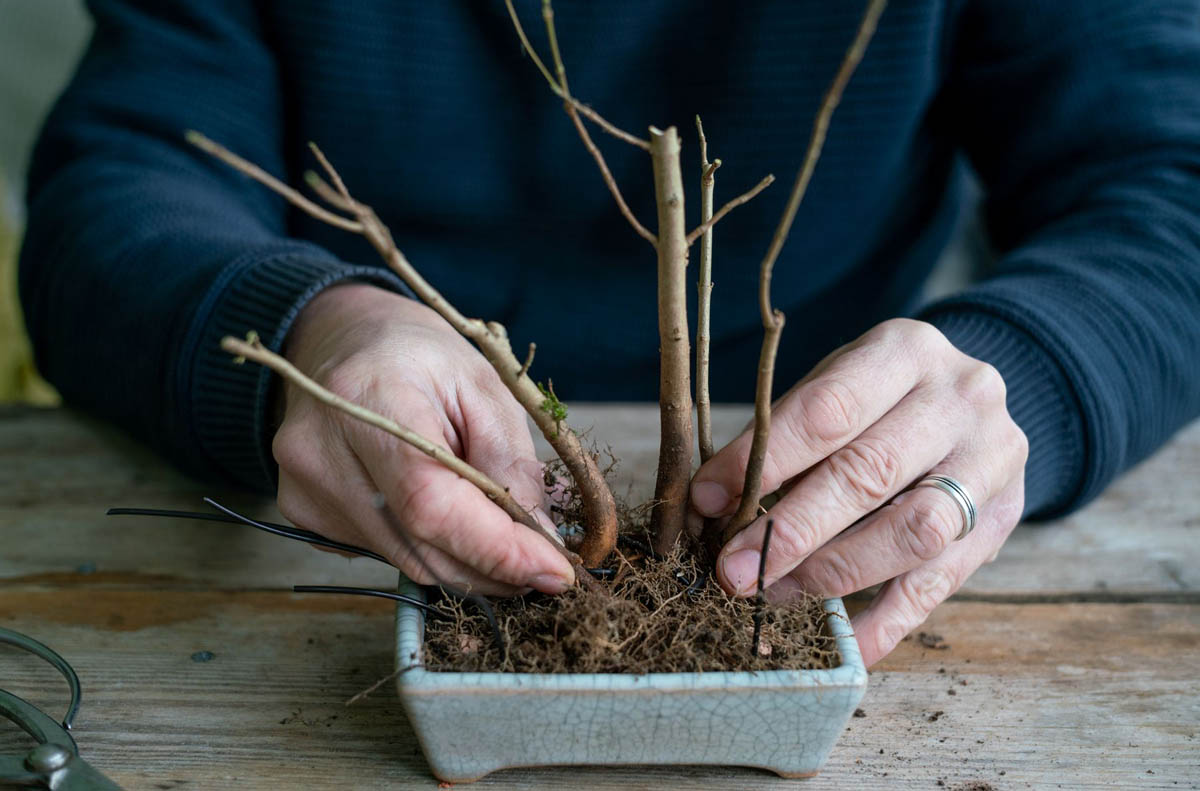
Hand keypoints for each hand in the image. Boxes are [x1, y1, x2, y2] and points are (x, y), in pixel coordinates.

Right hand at [272, 283, 573, 595]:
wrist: (344, 342)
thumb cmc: (421, 358)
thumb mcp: (486, 388)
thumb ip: (513, 465)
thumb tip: (541, 546)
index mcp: (366, 397)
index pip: (429, 502)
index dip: (496, 548)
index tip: (555, 571)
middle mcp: (319, 450)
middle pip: (419, 547)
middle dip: (496, 568)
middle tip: (546, 565)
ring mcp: (302, 488)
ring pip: (406, 563)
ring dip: (469, 565)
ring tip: (506, 538)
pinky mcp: (302, 514)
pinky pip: (386, 555)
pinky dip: (432, 550)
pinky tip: (449, 516)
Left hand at [690, 319, 1027, 665]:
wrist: (974, 399)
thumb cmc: (880, 394)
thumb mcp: (836, 384)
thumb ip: (783, 434)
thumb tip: (712, 505)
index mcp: (905, 351)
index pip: (829, 409)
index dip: (763, 460)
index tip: (707, 501)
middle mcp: (960, 399)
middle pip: (870, 473)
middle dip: (792, 529)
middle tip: (735, 569)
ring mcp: (992, 461)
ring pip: (913, 532)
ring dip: (834, 572)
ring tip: (776, 592)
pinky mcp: (1002, 520)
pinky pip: (942, 582)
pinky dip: (887, 620)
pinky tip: (844, 642)